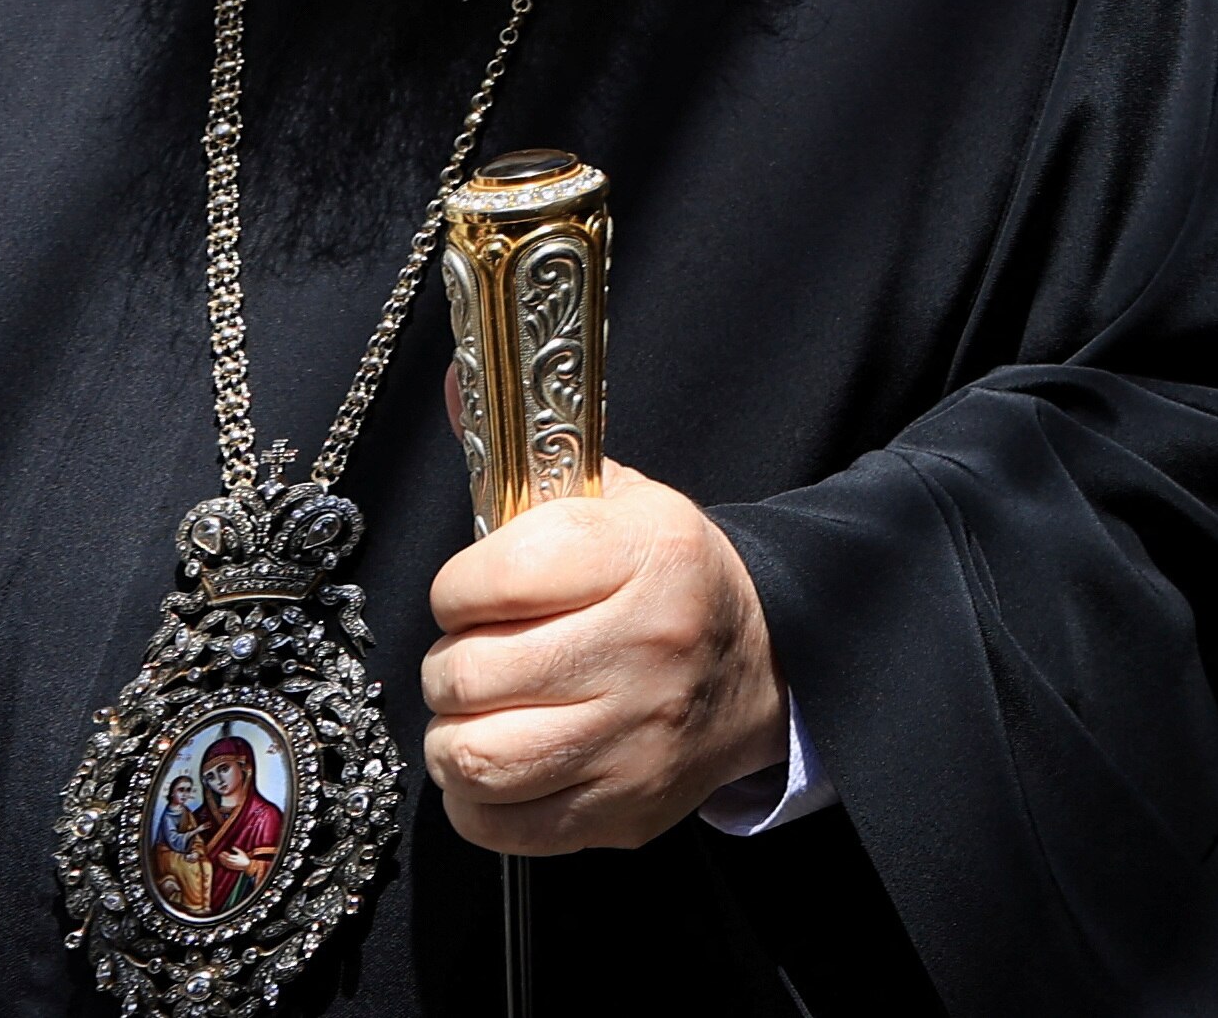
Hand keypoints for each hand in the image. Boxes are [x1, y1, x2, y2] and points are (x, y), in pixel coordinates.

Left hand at [419, 472, 783, 853]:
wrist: (767, 663)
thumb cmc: (670, 577)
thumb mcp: (618, 498)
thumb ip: (528, 459)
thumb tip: (453, 391)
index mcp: (647, 554)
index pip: (494, 576)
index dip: (457, 588)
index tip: (473, 592)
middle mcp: (646, 648)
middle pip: (470, 674)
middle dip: (450, 664)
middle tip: (474, 654)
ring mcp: (637, 740)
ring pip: (476, 758)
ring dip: (454, 735)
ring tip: (479, 710)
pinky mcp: (627, 809)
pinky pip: (504, 825)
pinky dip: (478, 800)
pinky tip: (501, 762)